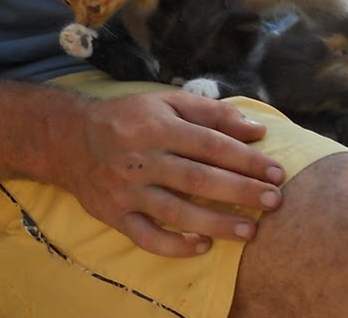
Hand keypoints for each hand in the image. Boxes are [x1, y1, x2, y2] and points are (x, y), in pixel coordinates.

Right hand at [53, 90, 284, 256]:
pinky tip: (202, 246)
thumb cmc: (130, 118)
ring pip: (177, 211)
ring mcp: (127, 190)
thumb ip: (213, 114)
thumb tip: (256, 130)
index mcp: (159, 126)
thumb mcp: (168, 102)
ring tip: (250, 231)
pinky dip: (175, 245)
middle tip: (274, 202)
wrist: (71, 138)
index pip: (211, 145)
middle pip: (199, 179)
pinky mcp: (115, 215)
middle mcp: (143, 158)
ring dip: (216, 224)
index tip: (276, 172)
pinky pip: (147, 237)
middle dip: (240, 192)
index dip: (247, 160)